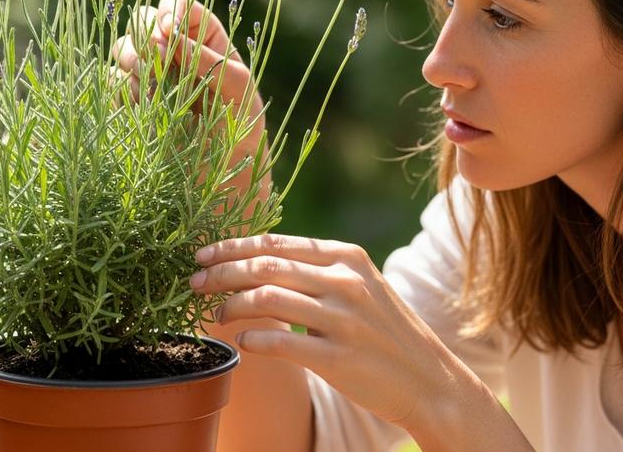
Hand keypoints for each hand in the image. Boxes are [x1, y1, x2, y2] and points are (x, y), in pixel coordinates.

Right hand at [111, 0, 269, 214]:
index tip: (169, 30)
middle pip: (142, 19)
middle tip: (153, 58)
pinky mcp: (131, 104)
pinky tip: (142, 109)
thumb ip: (209, 60)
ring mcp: (150, 77)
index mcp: (205, 40)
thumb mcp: (239, 91)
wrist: (225, 180)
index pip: (179, 5)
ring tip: (151, 89)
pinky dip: (121, 89)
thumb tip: (171, 34)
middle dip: (142, 34)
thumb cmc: (244, 131)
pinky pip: (112, 84)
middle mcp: (174, 53)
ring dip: (130, 61)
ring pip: (122, 49)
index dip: (169, 10)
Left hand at [189, 233, 479, 433]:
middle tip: (193, 283)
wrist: (429, 379)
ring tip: (214, 315)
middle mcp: (344, 282)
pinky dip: (252, 339)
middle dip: (220, 273)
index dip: (232, 247)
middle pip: (264, 267)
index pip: (275, 243)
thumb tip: (259, 261)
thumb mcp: (361, 286)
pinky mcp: (337, 358)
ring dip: (229, 306)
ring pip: (266, 300)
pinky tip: (241, 342)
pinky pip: (279, 343)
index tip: (202, 255)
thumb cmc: (385, 332)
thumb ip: (317, 271)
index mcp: (347, 257)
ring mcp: (342, 320)